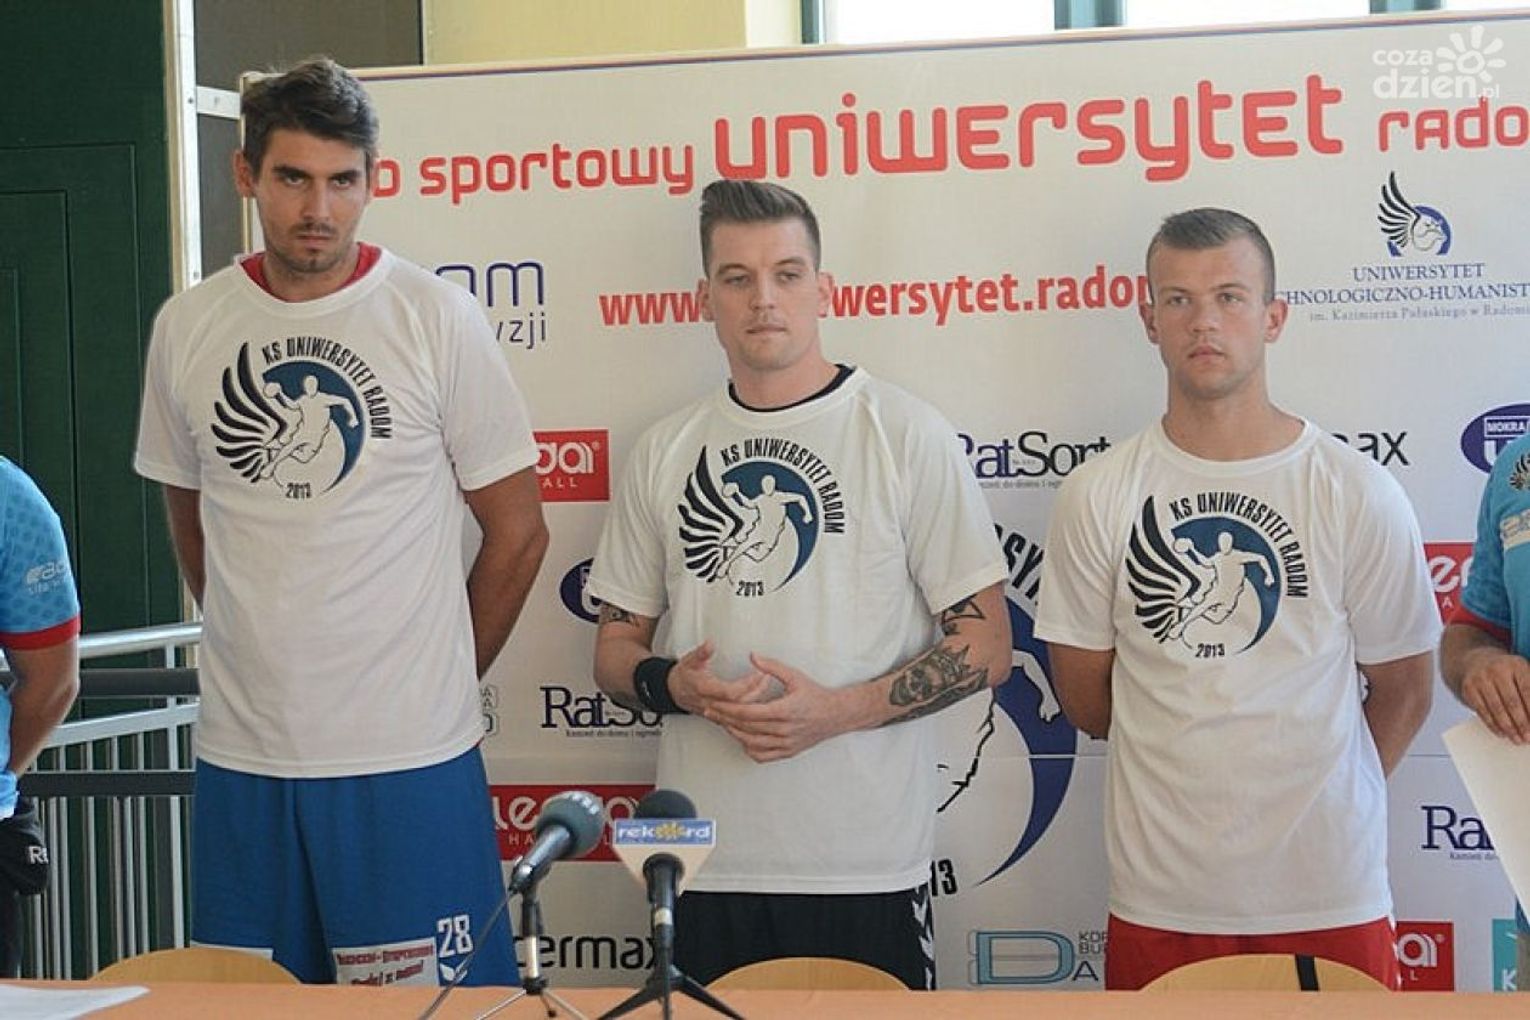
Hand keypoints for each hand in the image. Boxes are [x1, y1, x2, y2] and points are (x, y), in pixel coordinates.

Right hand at [668, 641, 770, 715]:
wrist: (675, 692)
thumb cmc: (684, 676)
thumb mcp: (690, 660)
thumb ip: (701, 653)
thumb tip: (709, 645)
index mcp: (704, 690)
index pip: (730, 692)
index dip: (747, 684)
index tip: (759, 672)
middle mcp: (711, 704)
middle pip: (740, 704)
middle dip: (757, 691)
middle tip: (768, 676)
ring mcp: (716, 713)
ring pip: (741, 714)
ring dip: (757, 701)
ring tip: (767, 685)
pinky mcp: (720, 717)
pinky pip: (738, 720)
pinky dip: (751, 714)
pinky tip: (761, 705)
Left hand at [704, 653, 858, 762]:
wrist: (836, 715)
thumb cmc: (815, 694)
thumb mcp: (794, 676)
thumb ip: (772, 667)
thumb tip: (752, 656)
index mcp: (784, 710)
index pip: (747, 713)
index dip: (727, 709)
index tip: (714, 704)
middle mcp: (784, 730)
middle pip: (745, 728)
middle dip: (724, 720)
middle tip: (710, 712)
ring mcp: (786, 744)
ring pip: (751, 743)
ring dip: (734, 734)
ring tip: (723, 723)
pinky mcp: (788, 752)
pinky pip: (762, 755)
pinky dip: (749, 748)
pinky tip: (743, 738)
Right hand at [1460, 651, 1529, 744]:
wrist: (1475, 662)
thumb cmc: (1507, 673)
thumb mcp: (1522, 674)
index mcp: (1516, 665)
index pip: (1527, 691)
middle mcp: (1497, 669)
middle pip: (1512, 702)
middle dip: (1522, 723)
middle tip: (1528, 738)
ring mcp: (1481, 678)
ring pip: (1497, 709)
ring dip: (1508, 728)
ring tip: (1517, 739)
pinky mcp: (1469, 688)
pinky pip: (1482, 711)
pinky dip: (1493, 724)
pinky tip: (1502, 733)